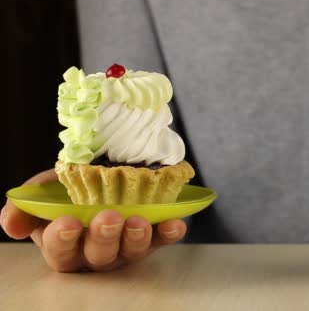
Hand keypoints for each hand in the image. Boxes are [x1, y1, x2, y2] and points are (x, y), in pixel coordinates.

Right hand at [1, 169, 187, 271]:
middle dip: (103, 238)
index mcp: (66, 245)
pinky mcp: (153, 237)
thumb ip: (26, 205)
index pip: (61, 252)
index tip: (67, 221)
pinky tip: (175, 223)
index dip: (63, 240)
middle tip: (108, 217)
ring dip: (137, 238)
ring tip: (139, 221)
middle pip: (99, 256)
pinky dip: (169, 232)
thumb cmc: (71, 186)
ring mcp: (126, 246)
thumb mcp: (44, 190)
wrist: (106, 169)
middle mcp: (97, 252)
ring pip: (131, 251)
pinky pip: (163, 239)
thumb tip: (12, 223)